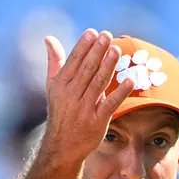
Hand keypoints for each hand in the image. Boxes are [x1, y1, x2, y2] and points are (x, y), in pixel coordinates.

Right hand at [41, 29, 133, 164]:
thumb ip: (55, 62)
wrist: (62, 146)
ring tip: (116, 50)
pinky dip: (120, 92)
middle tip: (106, 36)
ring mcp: (85, 109)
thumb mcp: (53, 87)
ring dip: (108, 67)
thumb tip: (49, 38)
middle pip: (86, 70)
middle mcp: (71, 96)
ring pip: (98, 84)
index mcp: (61, 85)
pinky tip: (129, 80)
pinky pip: (110, 104)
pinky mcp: (97, 122)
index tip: (93, 32)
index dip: (83, 47)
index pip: (73, 62)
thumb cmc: (60, 112)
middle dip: (97, 52)